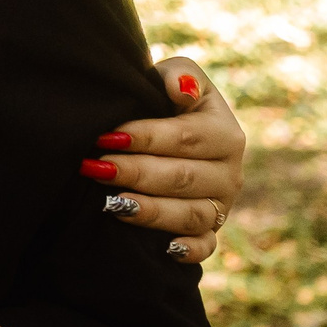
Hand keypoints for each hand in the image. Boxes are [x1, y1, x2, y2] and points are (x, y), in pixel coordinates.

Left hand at [80, 56, 244, 263]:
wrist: (174, 132)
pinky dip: (189, 251)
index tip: (107, 135)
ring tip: (112, 204)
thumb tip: (179, 90)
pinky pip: (205, 247)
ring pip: (190, 215)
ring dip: (151, 211)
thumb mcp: (176, 77)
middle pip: (183, 178)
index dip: (146, 137)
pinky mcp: (211, 231)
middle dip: (136, 173)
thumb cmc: (169, 100)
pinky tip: (165, 249)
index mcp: (226, 134)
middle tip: (95, 168)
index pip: (186, 138)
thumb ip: (179, 75)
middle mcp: (230, 173)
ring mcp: (222, 205)